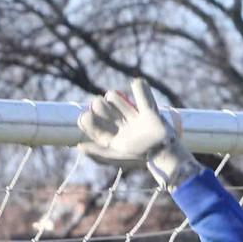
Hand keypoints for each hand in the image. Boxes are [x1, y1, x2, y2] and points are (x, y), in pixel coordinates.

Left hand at [77, 78, 199, 188]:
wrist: (163, 152)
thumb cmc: (138, 156)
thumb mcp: (115, 156)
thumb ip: (97, 154)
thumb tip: (79, 146)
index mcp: (112, 140)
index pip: (93, 125)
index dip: (87, 119)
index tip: (86, 116)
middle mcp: (121, 129)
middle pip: (102, 109)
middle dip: (99, 107)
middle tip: (101, 107)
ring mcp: (134, 119)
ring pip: (116, 99)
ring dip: (113, 97)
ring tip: (115, 101)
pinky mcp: (149, 112)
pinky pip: (142, 93)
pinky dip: (140, 87)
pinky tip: (136, 84)